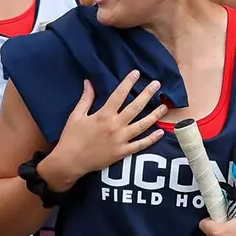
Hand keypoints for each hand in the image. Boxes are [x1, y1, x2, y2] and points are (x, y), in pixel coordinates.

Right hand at [46, 73, 168, 188]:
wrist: (70, 162)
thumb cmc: (71, 137)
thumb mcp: (76, 115)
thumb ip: (86, 99)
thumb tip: (89, 82)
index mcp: (104, 115)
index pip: (119, 94)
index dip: (128, 82)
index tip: (137, 73)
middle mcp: (115, 126)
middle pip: (135, 107)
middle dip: (147, 94)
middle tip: (157, 84)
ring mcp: (121, 140)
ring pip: (142, 125)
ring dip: (155, 115)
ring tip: (164, 107)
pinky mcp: (122, 153)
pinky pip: (140, 145)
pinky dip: (152, 139)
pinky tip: (161, 132)